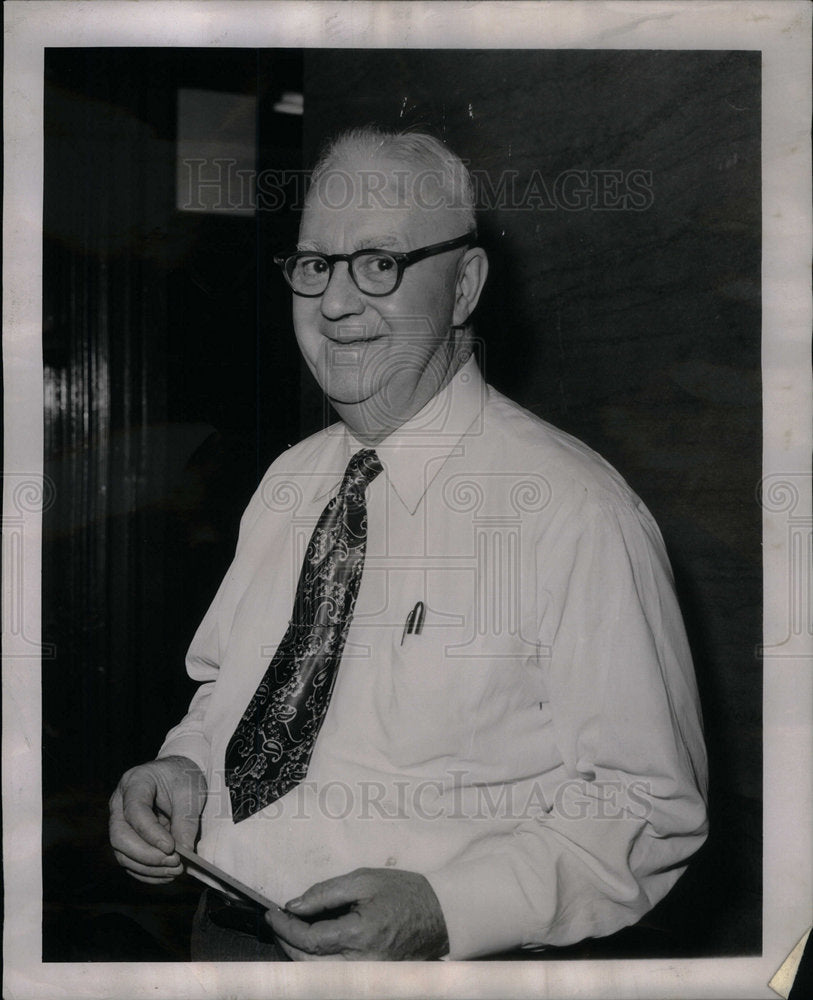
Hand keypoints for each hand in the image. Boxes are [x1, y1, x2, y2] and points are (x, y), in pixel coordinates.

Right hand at [108, 755, 206, 883]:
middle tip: (174, 862)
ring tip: (175, 871)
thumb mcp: (191, 792)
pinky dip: (147, 873)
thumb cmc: (182, 778)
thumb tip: (184, 852)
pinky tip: (166, 875)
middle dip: (146, 855)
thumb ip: (186, 820)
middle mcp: (119, 804)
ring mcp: (119, 822)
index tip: (171, 847)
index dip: (151, 833)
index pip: (134, 811)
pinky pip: (129, 862)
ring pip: (122, 854)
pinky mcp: (126, 839)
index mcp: (134, 782)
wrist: (177, 775)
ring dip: (148, 868)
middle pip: (120, 836)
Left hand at [265, 867, 448, 960]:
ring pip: (318, 975)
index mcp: (360, 935)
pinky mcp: (371, 981)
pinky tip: (311, 946)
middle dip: (286, 943)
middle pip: (308, 964)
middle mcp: (362, 964)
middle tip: (277, 923)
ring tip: (290, 933)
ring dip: (299, 956)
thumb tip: (294, 905)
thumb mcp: (364, 880)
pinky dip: (317, 963)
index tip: (273, 913)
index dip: (286, 927)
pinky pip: (334, 977)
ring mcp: (367, 977)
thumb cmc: (403, 892)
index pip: (309, 939)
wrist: (440, 915)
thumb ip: (326, 893)